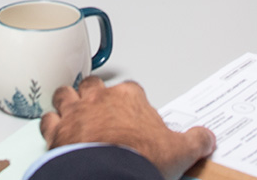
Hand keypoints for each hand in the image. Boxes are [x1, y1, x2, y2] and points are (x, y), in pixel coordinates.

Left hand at [40, 77, 215, 179]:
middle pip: (94, 85)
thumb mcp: (179, 151)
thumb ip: (195, 141)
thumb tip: (208, 138)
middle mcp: (101, 99)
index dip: (129, 100)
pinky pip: (48, 120)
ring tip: (70, 110)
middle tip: (97, 107)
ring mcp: (77, 112)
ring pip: (66, 94)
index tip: (132, 113)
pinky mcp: (58, 130)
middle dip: (93, 93)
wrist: (110, 175)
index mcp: (130, 97)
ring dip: (67, 102)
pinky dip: (50, 124)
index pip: (130, 89)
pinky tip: (52, 129)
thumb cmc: (141, 158)